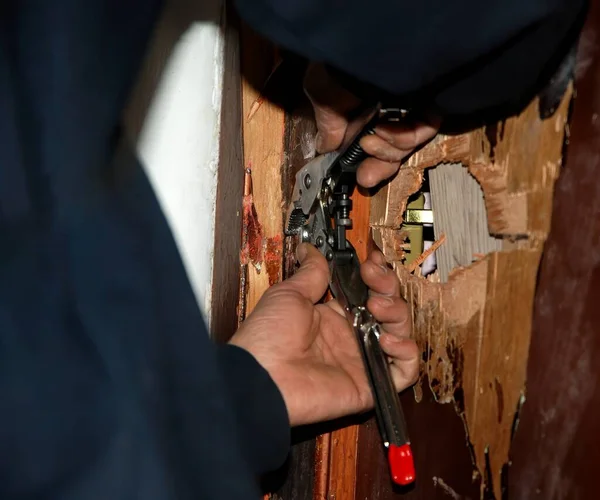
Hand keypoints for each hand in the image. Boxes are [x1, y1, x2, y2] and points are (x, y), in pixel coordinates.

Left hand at [229, 244, 418, 426]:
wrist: (262, 377)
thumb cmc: (268, 337)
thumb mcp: (290, 294)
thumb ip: (311, 272)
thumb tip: (309, 249)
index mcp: (333, 316)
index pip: (368, 292)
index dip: (377, 275)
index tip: (374, 261)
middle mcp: (351, 337)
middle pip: (389, 308)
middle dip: (387, 286)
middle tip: (372, 277)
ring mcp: (362, 360)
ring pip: (401, 333)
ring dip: (397, 313)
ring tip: (376, 305)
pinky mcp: (371, 384)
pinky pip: (405, 371)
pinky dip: (406, 352)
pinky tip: (386, 339)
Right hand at [303, 63, 439, 187]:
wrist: (361, 50)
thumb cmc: (338, 66)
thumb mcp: (323, 99)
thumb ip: (327, 127)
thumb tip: (325, 148)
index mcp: (364, 107)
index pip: (371, 142)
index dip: (367, 163)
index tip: (359, 178)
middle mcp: (388, 107)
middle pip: (392, 149)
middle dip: (379, 167)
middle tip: (365, 177)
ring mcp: (409, 105)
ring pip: (406, 144)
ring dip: (387, 150)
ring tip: (370, 140)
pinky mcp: (429, 101)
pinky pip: (423, 130)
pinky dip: (404, 137)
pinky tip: (384, 129)